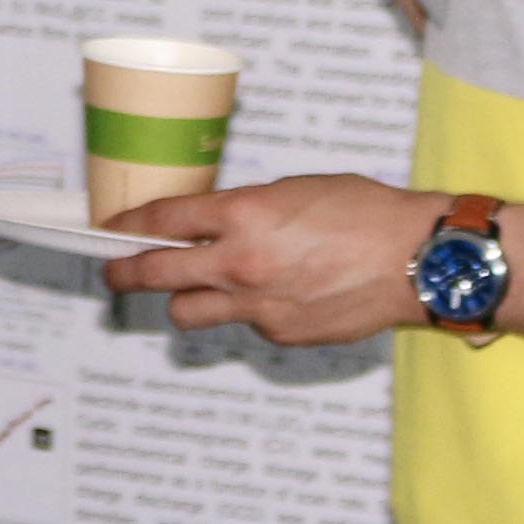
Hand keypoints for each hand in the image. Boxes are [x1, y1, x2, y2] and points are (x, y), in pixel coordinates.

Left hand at [98, 172, 442, 347]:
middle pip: (155, 274)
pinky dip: (245, 310)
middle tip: (112, 271)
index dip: (127, 224)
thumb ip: (243, 210)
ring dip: (180, 298)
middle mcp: (239, 263)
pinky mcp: (278, 333)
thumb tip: (209, 225)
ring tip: (189, 289)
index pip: (160, 220)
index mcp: (242, 215)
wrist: (413, 258)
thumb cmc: (363, 213)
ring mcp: (256, 305)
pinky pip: (242, 323)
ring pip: (186, 311)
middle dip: (123, 272)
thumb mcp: (291, 191)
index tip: (111, 229)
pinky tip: (276, 294)